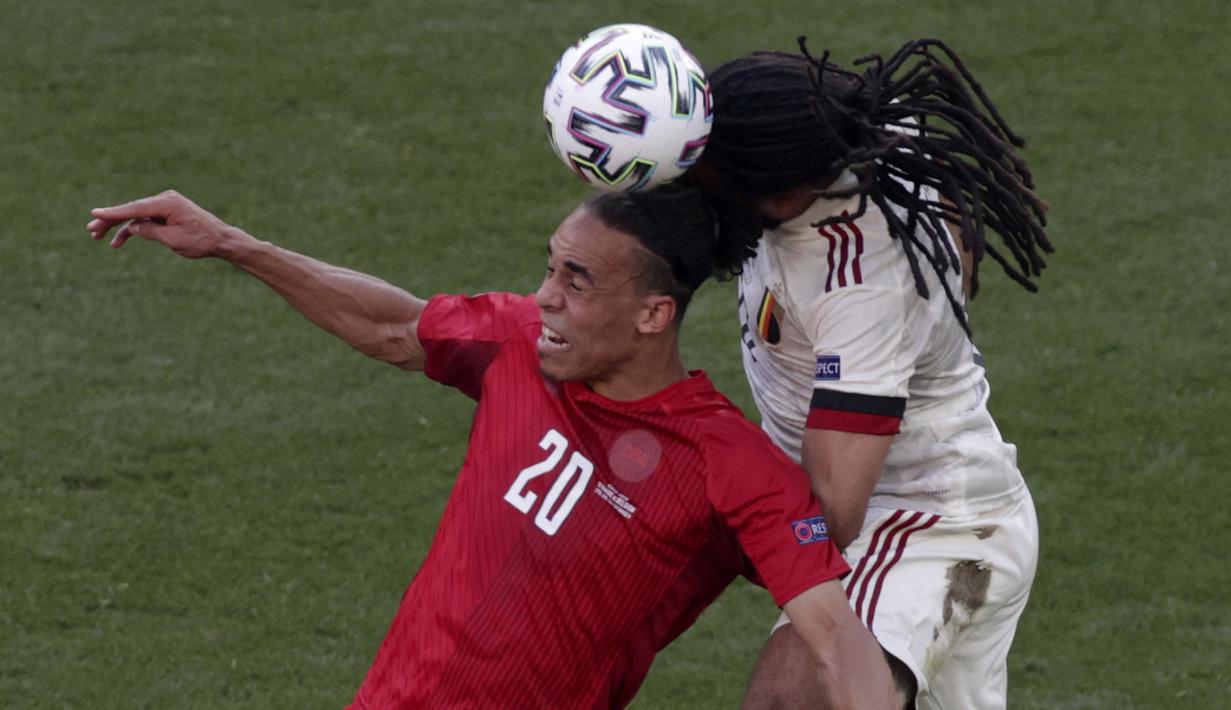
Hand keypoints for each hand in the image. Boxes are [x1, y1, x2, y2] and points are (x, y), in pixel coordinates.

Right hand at [87, 190, 239, 258]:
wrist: (222, 240)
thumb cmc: (201, 241)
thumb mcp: (173, 240)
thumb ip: (150, 232)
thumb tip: (132, 226)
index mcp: (167, 203)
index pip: (135, 208)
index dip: (113, 212)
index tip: (95, 213)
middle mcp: (165, 199)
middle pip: (132, 210)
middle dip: (110, 220)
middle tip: (91, 230)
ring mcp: (165, 205)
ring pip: (136, 215)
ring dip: (119, 226)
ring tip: (98, 237)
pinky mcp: (166, 213)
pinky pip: (145, 219)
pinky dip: (134, 229)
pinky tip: (118, 241)